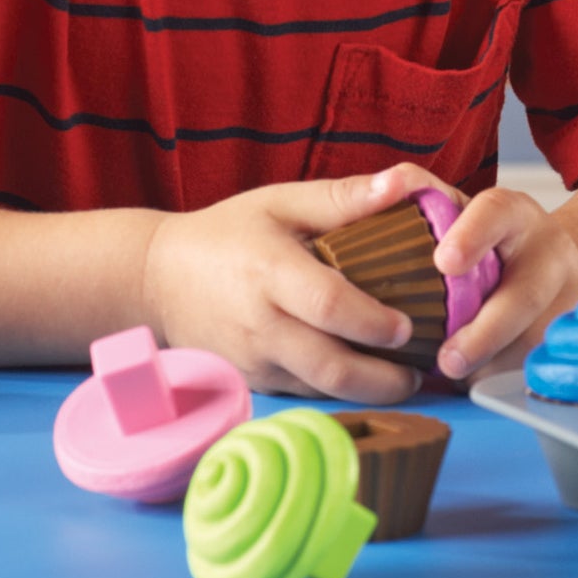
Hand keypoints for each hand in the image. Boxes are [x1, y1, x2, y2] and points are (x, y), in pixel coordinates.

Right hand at [142, 165, 441, 401]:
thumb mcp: (280, 202)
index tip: (408, 326)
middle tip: (421, 369)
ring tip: (406, 380)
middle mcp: (260, 324)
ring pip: (319, 391)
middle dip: (383, 378)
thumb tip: (403, 183)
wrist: (157, 279)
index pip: (328, 305)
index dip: (372, 321)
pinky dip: (338, 394)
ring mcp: (253, 361)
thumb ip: (342, 198)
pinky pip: (302, 394)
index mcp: (270, 271)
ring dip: (367, 393)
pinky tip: (366, 380)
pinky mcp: (250, 382)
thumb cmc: (227, 233)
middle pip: (329, 367)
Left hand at [430, 187, 577, 380]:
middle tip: (447, 360)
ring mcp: (565, 299)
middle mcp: (548, 253)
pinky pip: (534, 365)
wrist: (555, 263)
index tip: (444, 261)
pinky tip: (475, 379)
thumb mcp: (465, 213)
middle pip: (524, 295)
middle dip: (485, 332)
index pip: (496, 212)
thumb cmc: (491, 241)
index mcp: (516, 215)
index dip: (472, 235)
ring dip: (489, 364)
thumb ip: (425, 200)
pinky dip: (500, 377)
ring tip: (453, 375)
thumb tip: (385, 188)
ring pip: (530, 341)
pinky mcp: (567, 336)